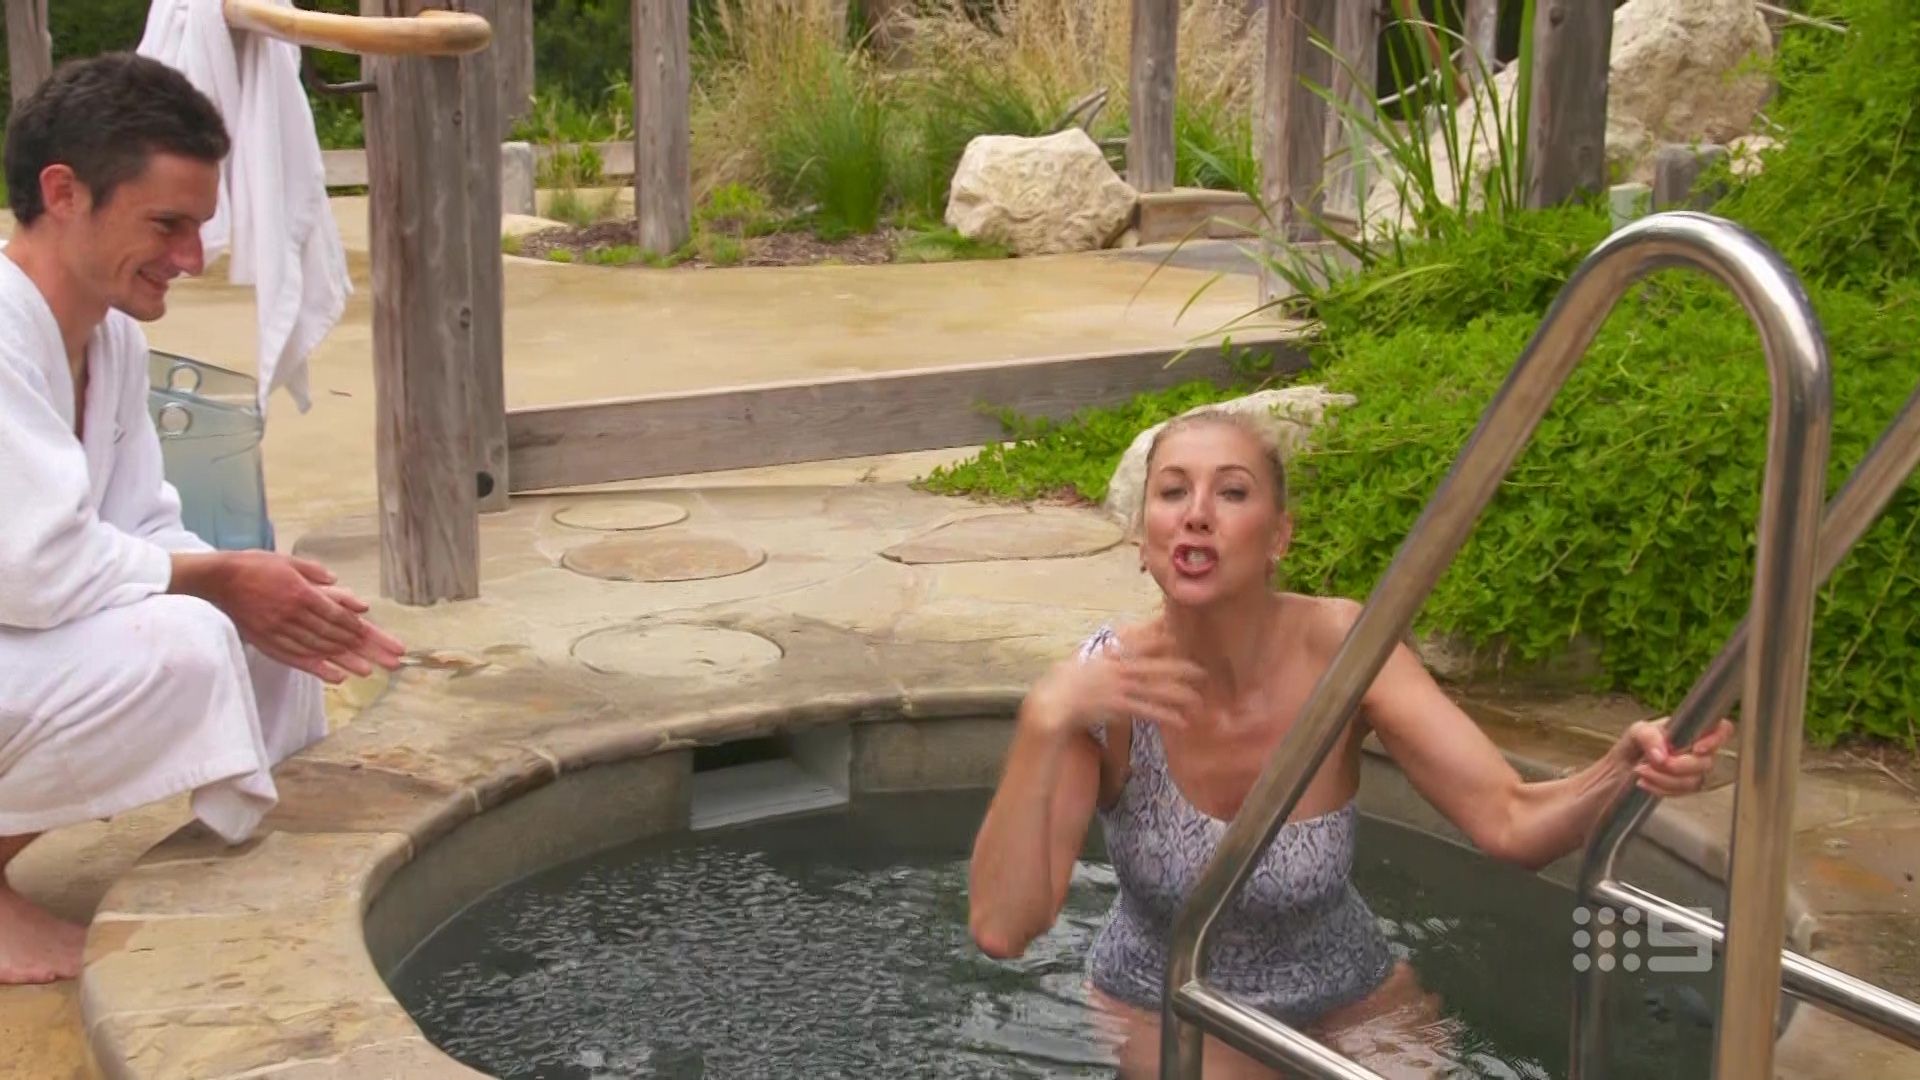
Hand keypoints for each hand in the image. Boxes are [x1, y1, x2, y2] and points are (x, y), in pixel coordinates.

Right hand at [176, 552, 405, 683]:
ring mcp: (280, 630)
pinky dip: (318, 668)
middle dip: (367, 649)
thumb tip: (337, 582)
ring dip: (347, 661)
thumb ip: (315, 572)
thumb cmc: (254, 566)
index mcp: (302, 594)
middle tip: (391, 661)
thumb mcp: (288, 561)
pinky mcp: (267, 641)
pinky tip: (336, 677)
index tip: (382, 640)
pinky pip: (296, 658)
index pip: (340, 617)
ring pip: (320, 649)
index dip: (364, 631)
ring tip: (371, 671)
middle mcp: (294, 615)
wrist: (217, 579)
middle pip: (337, 636)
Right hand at [1026, 624, 1205, 735]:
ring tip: (1197, 700)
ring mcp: (1119, 687)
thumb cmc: (1062, 683)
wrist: (1052, 703)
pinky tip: (1181, 721)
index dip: (1162, 636)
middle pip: (1157, 666)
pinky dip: (1166, 716)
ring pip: (1157, 689)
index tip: (1180, 634)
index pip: (1141, 641)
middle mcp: (1118, 668)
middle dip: (1181, 668)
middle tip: (1203, 671)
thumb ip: (1099, 654)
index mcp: (1110, 655)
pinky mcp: (1119, 707)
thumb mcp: (1080, 659)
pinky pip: (1148, 711)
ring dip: (1179, 695)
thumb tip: (1110, 649)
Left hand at [1615, 717, 1733, 796]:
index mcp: (1690, 729)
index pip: (1721, 729)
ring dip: (1665, 779)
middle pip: (1707, 762)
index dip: (1716, 739)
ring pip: (1694, 780)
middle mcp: (1696, 749)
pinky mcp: (1684, 787)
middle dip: (1679, 766)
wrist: (1620, 768)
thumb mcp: (1636, 732)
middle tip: (1656, 762)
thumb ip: (1649, 736)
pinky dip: (1660, 788)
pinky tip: (1644, 782)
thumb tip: (1663, 754)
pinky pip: (1681, 793)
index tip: (1697, 749)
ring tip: (1641, 770)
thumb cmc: (1633, 745)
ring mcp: (1693, 770)